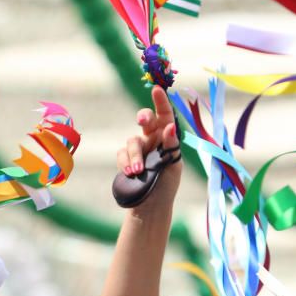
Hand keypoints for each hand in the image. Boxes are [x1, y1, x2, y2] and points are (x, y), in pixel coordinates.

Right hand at [115, 86, 180, 210]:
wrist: (150, 207)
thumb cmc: (167, 186)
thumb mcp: (174, 166)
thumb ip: (171, 146)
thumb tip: (170, 127)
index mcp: (167, 138)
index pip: (165, 116)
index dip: (161, 102)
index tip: (157, 89)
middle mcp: (152, 140)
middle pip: (145, 120)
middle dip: (143, 117)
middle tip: (142, 122)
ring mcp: (138, 150)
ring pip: (132, 141)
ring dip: (134, 156)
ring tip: (138, 171)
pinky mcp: (125, 160)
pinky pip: (121, 154)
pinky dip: (125, 163)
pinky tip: (131, 174)